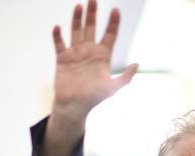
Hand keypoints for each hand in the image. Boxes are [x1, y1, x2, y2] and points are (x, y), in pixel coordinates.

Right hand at [51, 0, 137, 120]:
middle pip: (92, 28)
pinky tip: (58, 28)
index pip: (110, 35)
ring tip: (79, 6)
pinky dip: (58, 36)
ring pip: (76, 31)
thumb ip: (125, 78)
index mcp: (102, 56)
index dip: (113, 23)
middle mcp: (89, 51)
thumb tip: (136, 65)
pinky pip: (59, 43)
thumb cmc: (94, 98)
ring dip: (77, 19)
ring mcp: (75, 53)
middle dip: (93, 14)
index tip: (116, 10)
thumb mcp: (112, 88)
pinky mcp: (63, 58)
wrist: (74, 106)